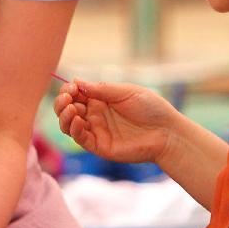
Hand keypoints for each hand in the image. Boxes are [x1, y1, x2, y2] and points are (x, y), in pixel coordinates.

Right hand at [54, 80, 178, 164]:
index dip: (68, 90)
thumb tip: (76, 81)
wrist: (167, 132)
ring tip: (72, 109)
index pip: (75, 93)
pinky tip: (80, 121)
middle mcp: (95, 114)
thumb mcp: (126, 92)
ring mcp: (96, 130)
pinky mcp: (99, 146)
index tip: (72, 88)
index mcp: (100, 99)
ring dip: (64, 116)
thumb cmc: (151, 108)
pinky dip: (74, 129)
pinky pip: (80, 138)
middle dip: (62, 102)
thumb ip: (101, 89)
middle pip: (67, 109)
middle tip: (68, 98)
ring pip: (68, 125)